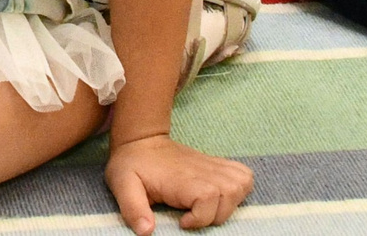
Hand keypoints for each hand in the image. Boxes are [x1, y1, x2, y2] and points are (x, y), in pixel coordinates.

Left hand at [105, 135, 252, 233]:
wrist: (141, 140)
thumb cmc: (132, 165)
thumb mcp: (122, 185)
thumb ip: (133, 208)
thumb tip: (147, 231)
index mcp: (182, 178)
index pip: (208, 198)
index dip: (200, 217)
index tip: (181, 221)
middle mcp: (202, 170)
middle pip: (230, 193)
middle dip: (217, 214)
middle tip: (194, 215)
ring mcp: (212, 166)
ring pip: (242, 185)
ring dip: (232, 203)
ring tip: (209, 208)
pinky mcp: (218, 165)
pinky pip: (244, 175)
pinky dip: (242, 189)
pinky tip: (223, 198)